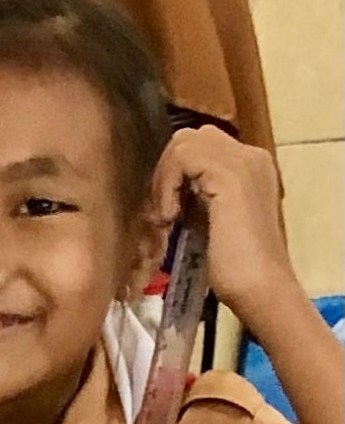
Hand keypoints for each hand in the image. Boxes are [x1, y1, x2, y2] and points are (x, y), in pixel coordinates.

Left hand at [149, 127, 301, 320]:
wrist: (259, 286)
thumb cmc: (234, 265)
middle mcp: (252, 157)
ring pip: (183, 143)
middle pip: (189, 137)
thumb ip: (196, 198)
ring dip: (163, 180)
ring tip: (167, 218)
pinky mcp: (230, 175)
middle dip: (165, 172)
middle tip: (163, 213)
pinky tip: (171, 218)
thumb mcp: (209, 220)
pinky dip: (166, 187)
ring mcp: (243, 162)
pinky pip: (182, 158)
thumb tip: (165, 189)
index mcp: (250, 167)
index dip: (173, 174)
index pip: (200, 146)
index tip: (167, 213)